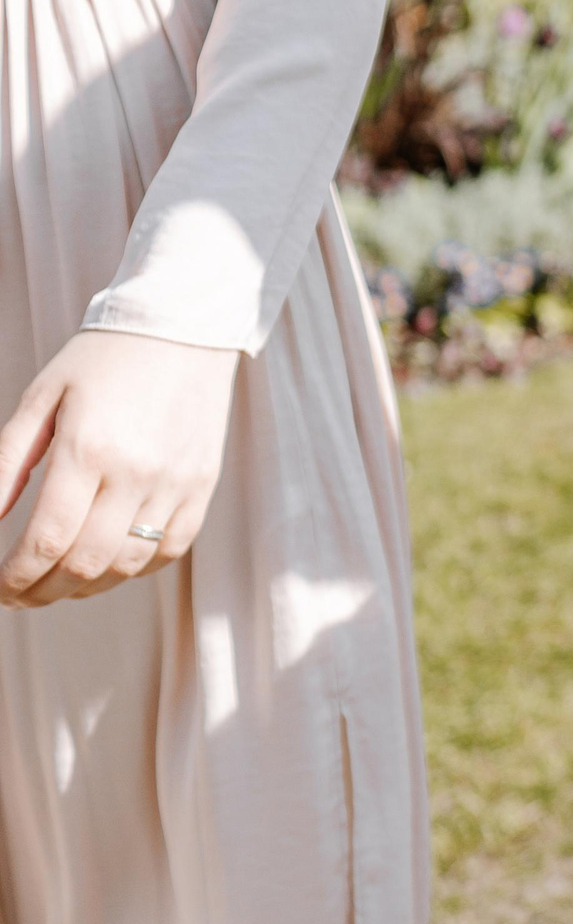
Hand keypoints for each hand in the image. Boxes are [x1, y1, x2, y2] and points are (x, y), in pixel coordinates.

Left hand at [0, 330, 242, 608]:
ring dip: (85, 585)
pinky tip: (108, 562)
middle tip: (19, 594)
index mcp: (87, 448)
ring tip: (58, 582)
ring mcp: (176, 483)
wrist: (184, 328)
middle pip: (84, 564)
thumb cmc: (102, 359)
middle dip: (43, 591)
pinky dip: (133, 568)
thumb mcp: (42, 399)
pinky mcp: (202, 486)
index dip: (15, 577)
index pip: (46, 540)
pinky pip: (168, 549)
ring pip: (126, 565)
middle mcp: (136, 473)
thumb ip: (8, 463)